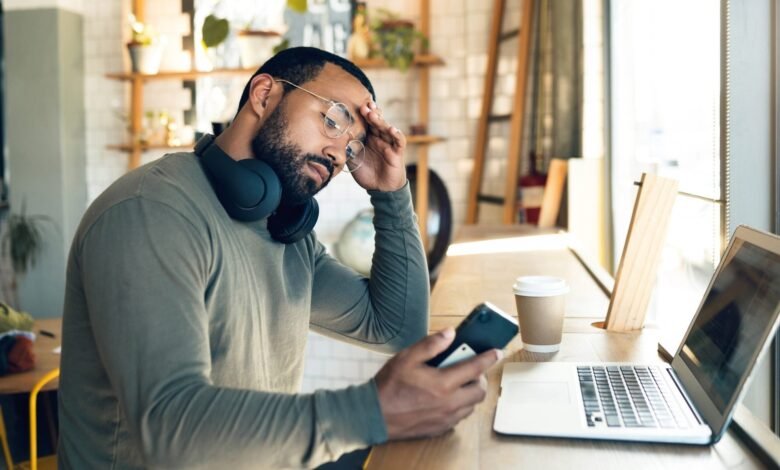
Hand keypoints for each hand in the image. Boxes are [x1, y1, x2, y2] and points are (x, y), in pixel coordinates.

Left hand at [351, 101, 406, 191]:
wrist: (380, 189)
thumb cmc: (367, 173)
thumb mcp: (353, 160)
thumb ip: (346, 149)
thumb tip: (331, 140)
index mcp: (369, 137)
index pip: (367, 122)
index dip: (363, 114)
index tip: (356, 107)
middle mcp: (379, 138)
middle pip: (377, 122)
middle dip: (371, 113)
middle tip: (364, 107)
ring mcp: (389, 143)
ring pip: (387, 128)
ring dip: (381, 121)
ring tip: (374, 114)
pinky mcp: (397, 152)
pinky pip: (399, 141)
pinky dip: (396, 134)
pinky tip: (392, 129)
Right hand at [374, 328, 501, 439]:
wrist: (374, 415)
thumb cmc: (389, 386)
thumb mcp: (407, 357)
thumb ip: (431, 344)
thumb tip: (450, 333)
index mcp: (443, 383)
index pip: (475, 368)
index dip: (488, 358)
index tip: (496, 352)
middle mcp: (449, 403)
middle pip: (479, 391)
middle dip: (480, 379)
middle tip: (470, 370)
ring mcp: (446, 418)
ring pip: (471, 406)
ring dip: (470, 393)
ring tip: (457, 383)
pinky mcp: (440, 428)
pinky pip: (459, 417)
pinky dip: (460, 406)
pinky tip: (447, 399)